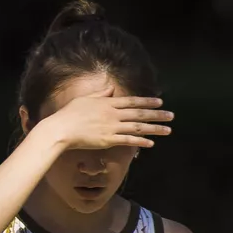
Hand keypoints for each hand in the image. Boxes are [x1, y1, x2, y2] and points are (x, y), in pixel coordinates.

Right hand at [41, 87, 172, 153]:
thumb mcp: (85, 99)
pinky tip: (151, 143)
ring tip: (168, 130)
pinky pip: (128, 141)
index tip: (160, 102)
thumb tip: (111, 89)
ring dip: (154, 128)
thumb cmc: (69, 114)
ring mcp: (112, 127)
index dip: (147, 102)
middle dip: (157, 114)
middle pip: (139, 113)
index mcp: (107, 103)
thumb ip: (100, 94)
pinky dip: (141, 142)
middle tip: (171, 116)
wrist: (61, 129)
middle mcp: (113, 114)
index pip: (132, 101)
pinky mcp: (108, 140)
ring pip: (138, 127)